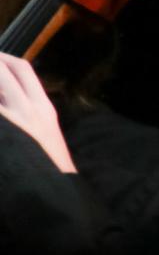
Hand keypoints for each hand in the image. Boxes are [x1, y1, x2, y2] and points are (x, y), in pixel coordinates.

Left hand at [0, 52, 76, 172]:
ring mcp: (13, 122)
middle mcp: (29, 109)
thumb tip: (9, 101)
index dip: (3, 58)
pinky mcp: (5, 137)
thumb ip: (31, 117)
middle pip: (4, 69)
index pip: (23, 69)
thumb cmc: (53, 169)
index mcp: (44, 108)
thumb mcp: (47, 136)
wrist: (56, 196)